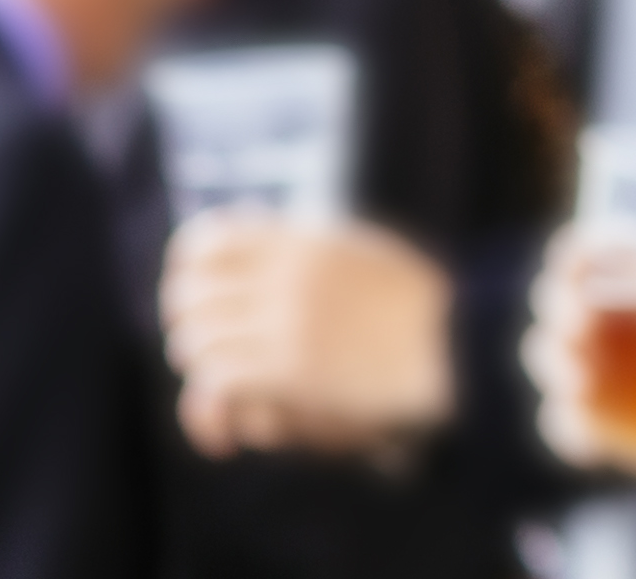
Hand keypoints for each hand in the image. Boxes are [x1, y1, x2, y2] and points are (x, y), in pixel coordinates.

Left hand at [163, 214, 458, 456]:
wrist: (450, 343)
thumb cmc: (413, 301)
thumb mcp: (360, 251)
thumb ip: (308, 248)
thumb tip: (261, 243)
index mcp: (304, 241)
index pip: (208, 238)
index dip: (188, 262)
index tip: (195, 280)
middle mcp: (287, 276)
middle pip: (189, 291)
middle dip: (184, 316)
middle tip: (199, 331)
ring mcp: (286, 323)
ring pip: (195, 338)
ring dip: (199, 356)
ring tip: (215, 366)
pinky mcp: (290, 371)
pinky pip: (218, 376)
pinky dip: (213, 390)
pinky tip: (233, 396)